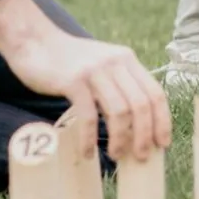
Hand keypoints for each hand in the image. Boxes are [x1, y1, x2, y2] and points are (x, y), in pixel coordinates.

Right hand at [0, 0, 170, 161]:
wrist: (35, 41)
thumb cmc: (69, 61)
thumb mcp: (101, 64)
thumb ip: (119, 83)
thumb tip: (138, 126)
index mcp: (126, 58)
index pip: (155, 92)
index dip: (162, 120)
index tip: (162, 144)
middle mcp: (114, 61)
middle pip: (140, 104)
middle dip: (144, 135)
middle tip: (140, 157)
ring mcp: (94, 70)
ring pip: (119, 111)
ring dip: (121, 139)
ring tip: (116, 156)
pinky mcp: (73, 80)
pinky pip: (89, 115)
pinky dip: (90, 138)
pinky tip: (87, 152)